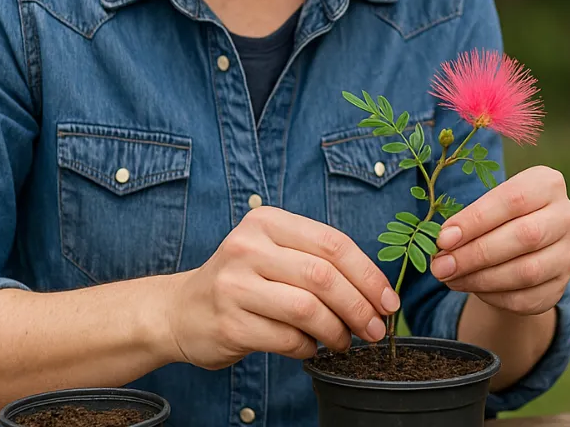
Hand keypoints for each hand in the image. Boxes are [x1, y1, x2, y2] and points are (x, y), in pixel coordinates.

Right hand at [161, 206, 400, 369]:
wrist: (180, 310)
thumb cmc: (243, 282)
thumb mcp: (275, 253)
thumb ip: (319, 261)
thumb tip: (378, 294)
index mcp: (267, 222)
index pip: (333, 244)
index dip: (369, 275)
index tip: (389, 301)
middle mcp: (248, 247)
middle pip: (324, 277)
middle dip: (359, 306)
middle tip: (375, 329)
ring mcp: (234, 285)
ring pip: (307, 309)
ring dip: (336, 331)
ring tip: (344, 342)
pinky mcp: (229, 323)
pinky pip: (287, 339)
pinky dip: (308, 348)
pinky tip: (310, 348)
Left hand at [430, 166, 569, 314]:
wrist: (524, 248)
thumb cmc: (498, 218)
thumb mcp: (486, 207)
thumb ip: (468, 222)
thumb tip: (444, 245)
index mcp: (549, 184)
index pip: (513, 200)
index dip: (476, 221)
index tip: (444, 239)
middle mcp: (567, 216)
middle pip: (524, 236)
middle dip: (476, 254)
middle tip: (441, 266)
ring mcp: (569, 253)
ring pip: (527, 272)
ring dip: (482, 278)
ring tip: (451, 278)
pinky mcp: (561, 285)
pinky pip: (526, 297)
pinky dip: (493, 296)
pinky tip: (472, 288)